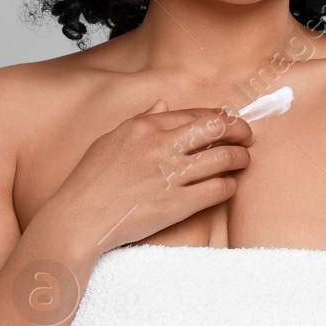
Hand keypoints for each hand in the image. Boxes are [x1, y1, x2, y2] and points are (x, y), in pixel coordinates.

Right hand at [43, 99, 254, 253]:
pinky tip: (228, 186)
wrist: (78, 220)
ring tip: (243, 161)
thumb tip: (163, 105)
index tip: (230, 122)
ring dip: (240, 158)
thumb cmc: (89, 182)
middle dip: (240, 130)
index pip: (197, 113)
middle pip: (218, 127)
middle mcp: (160, 145)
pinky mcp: (176, 204)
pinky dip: (229, 185)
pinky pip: (217, 189)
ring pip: (223, 157)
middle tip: (247, 138)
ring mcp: (170, 175)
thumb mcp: (110, 140)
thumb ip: (139, 120)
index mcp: (145, 126)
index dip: (221, 117)